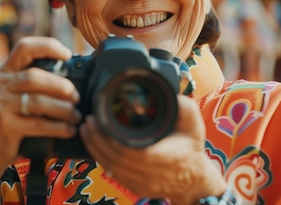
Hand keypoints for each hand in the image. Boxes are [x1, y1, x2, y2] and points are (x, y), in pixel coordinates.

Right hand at [0, 36, 81, 177]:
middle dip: (61, 86)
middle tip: (76, 97)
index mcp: (3, 72)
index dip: (48, 46)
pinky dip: (58, 127)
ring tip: (76, 116)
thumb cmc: (7, 122)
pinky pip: (38, 124)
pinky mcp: (6, 126)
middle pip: (35, 76)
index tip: (67, 54)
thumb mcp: (11, 97)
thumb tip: (71, 79)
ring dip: (63, 109)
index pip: (24, 47)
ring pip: (38, 101)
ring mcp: (0, 105)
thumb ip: (30, 85)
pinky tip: (69, 130)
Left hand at [80, 94, 225, 204]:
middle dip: (96, 140)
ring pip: (111, 168)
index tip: (97, 120)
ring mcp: (142, 184)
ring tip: (87, 130)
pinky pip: (113, 173)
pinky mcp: (135, 187)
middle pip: (114, 159)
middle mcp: (151, 175)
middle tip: (88, 122)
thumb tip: (169, 93)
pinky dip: (101, 158)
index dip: (109, 138)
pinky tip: (95, 144)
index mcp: (164, 158)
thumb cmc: (192, 149)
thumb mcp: (193, 124)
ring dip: (95, 148)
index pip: (130, 151)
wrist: (194, 180)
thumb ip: (183, 107)